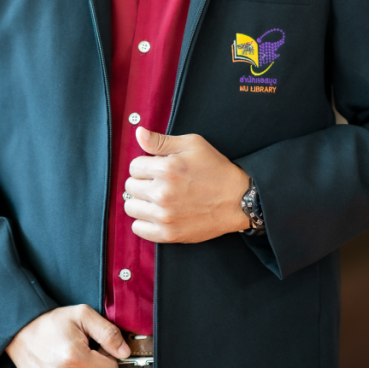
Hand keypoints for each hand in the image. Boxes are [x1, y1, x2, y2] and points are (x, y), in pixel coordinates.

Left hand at [124, 127, 250, 243]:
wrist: (238, 200)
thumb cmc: (216, 170)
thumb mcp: (192, 145)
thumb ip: (161, 140)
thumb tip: (138, 133)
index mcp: (166, 169)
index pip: (133, 166)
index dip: (145, 165)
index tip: (157, 168)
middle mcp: (162, 193)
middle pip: (130, 187)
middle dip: (142, 182)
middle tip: (159, 182)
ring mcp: (164, 216)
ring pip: (130, 207)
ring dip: (141, 201)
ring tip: (157, 198)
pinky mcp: (168, 234)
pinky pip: (138, 229)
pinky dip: (144, 221)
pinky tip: (157, 213)